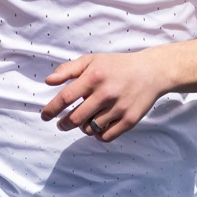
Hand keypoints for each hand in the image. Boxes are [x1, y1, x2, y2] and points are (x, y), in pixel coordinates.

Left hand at [40, 50, 167, 141]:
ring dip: (82, 128)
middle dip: (64, 124)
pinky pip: (106, 136)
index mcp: (94, 77)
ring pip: (90, 129)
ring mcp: (119, 108)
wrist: (151, 72)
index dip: (51, 109)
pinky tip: (96, 127)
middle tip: (61, 124)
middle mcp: (106, 93)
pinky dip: (98, 135)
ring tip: (83, 121)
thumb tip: (48, 81)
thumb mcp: (91, 60)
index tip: (44, 116)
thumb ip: (68, 69)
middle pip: (75, 118)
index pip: (65, 98)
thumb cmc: (116, 66)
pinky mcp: (130, 120)